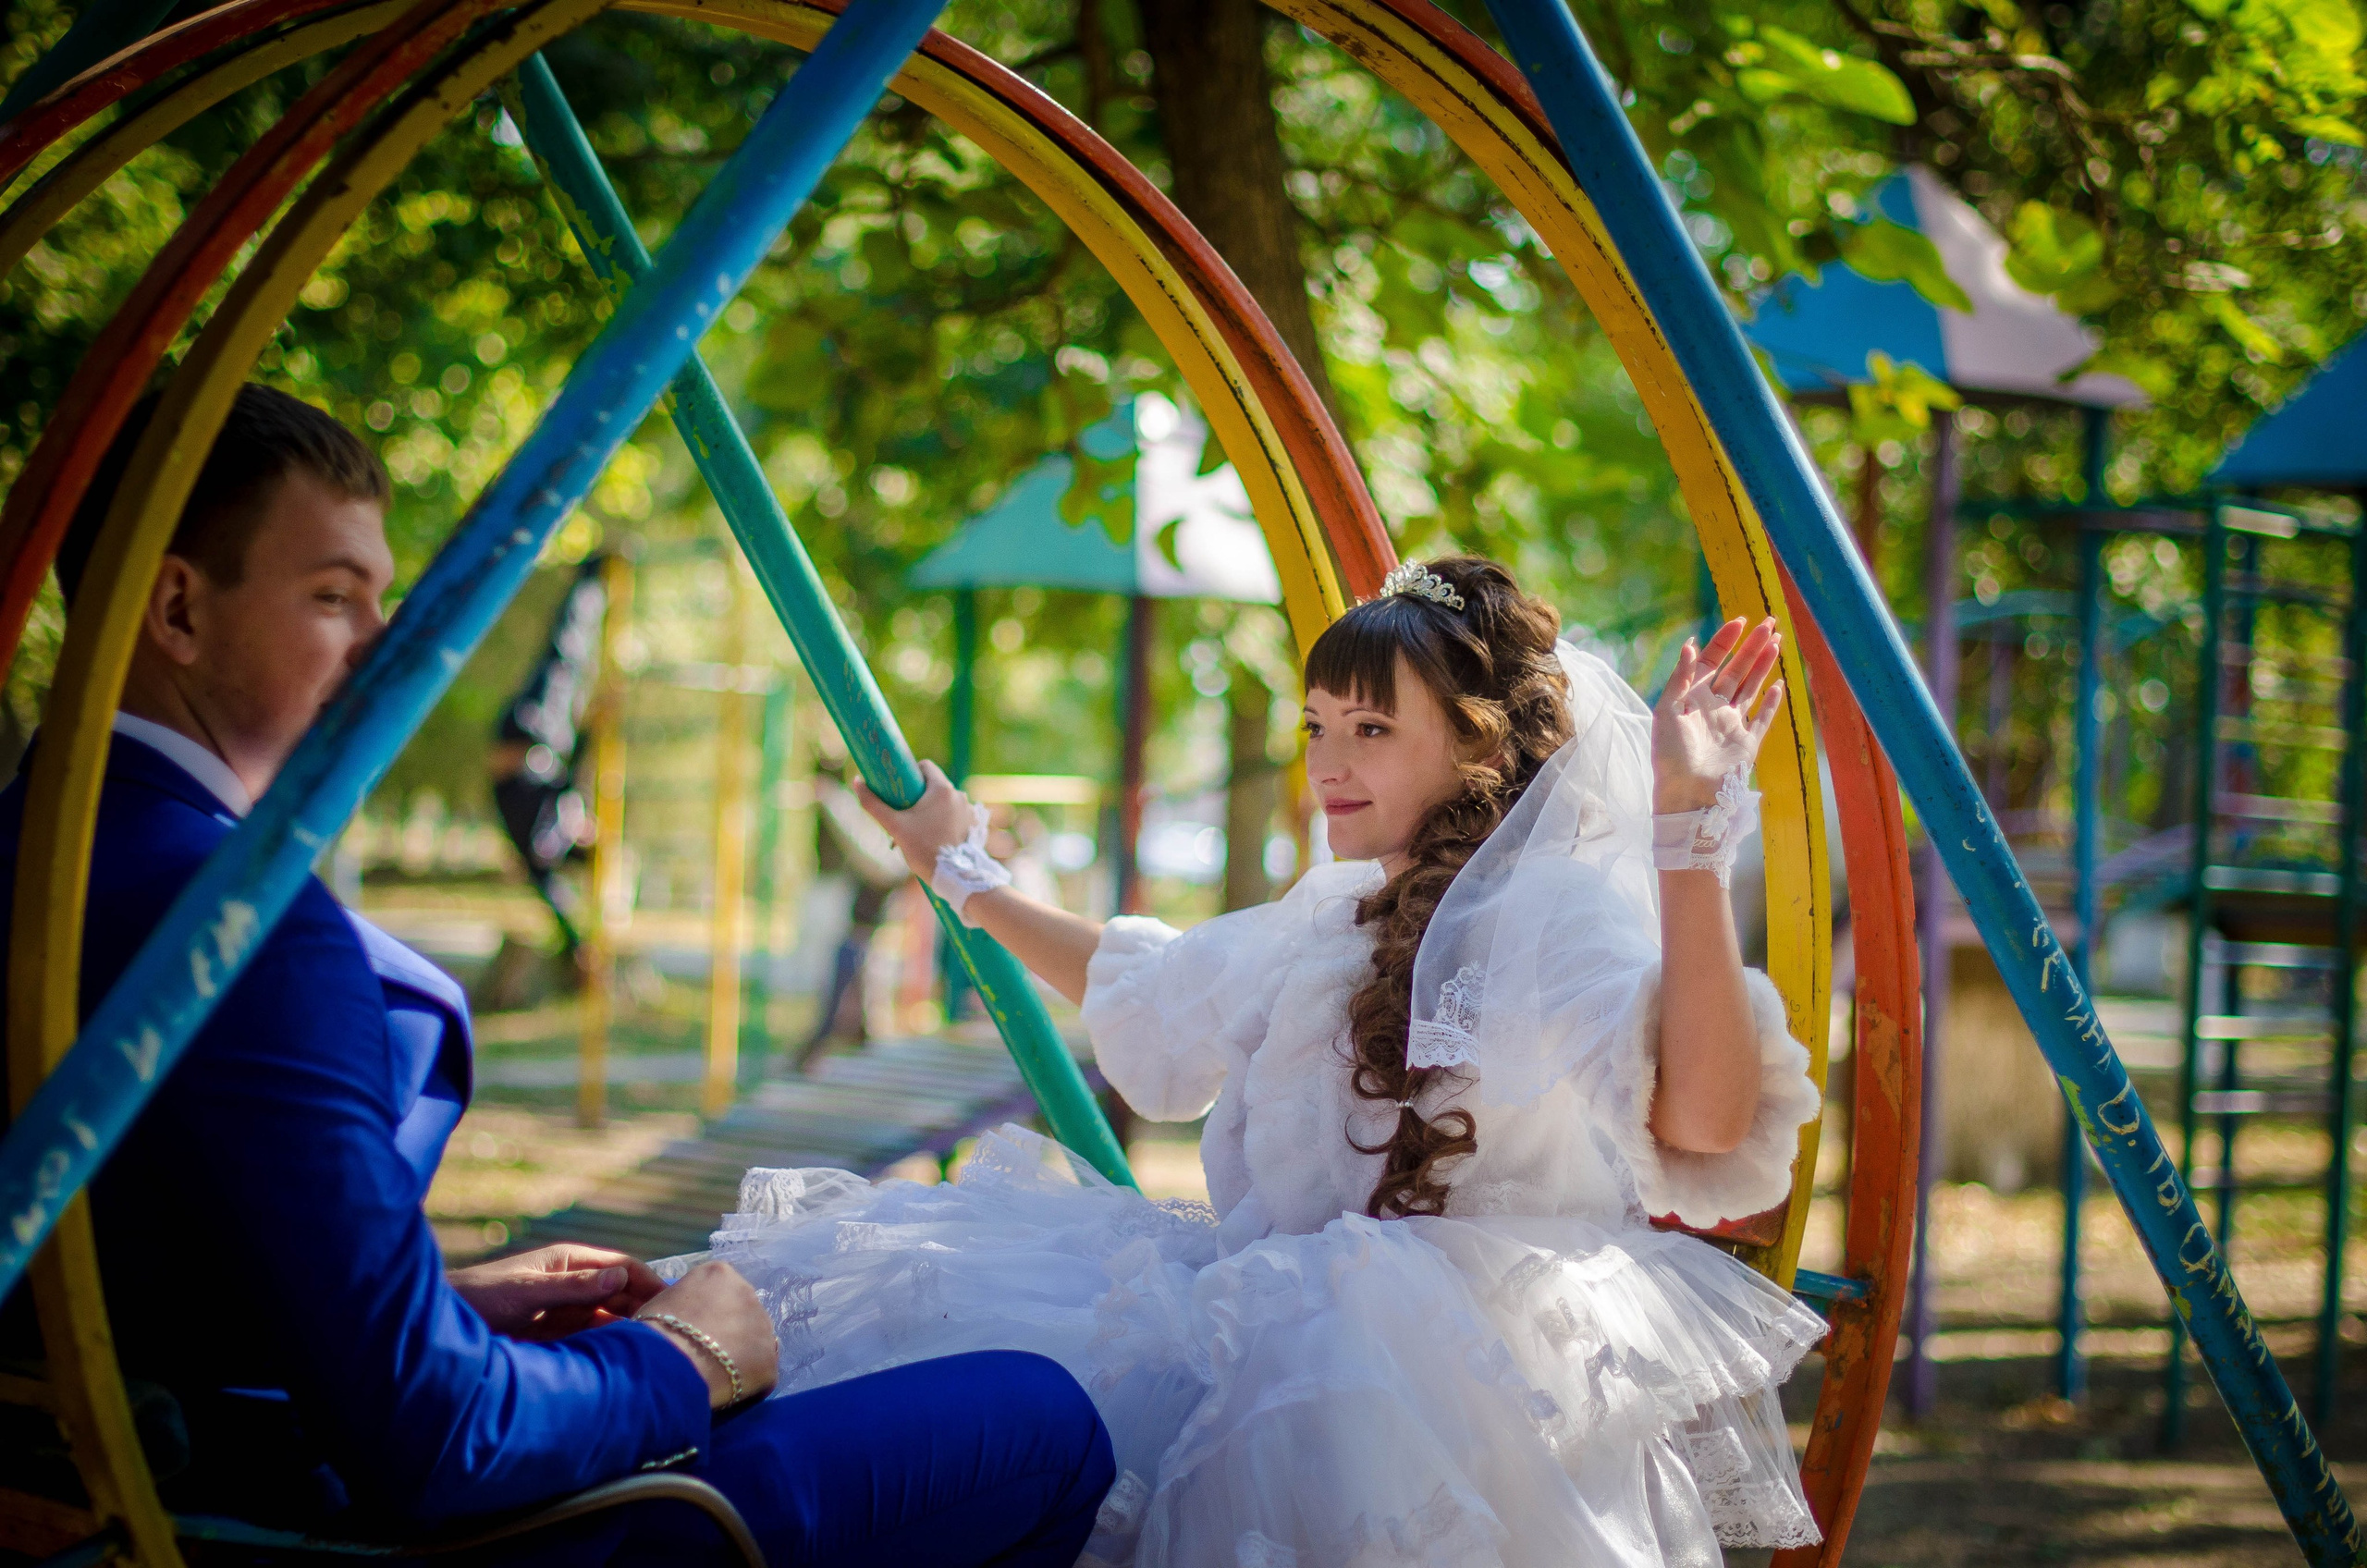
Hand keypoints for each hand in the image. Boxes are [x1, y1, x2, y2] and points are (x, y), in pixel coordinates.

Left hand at [447, 1244, 665, 1340]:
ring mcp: (564, 1310)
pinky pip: (590, 1339)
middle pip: (621, 1293)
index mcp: (570, 1262)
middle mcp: (572, 1284)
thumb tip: (622, 1276)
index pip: (623, 1266)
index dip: (650, 1281)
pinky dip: (608, 1346)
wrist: (439, 1327)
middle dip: (646, 1308)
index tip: (676, 1301)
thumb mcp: (528, 1291)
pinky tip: (623, 1360)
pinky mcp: (554, 1336)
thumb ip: (573, 1286)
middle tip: (673, 1331)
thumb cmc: (478, 1298)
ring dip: (629, 1330)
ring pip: (609, 1318)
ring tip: (656, 1349)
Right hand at [636, 1260, 778, 1408]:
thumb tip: (688, 1319)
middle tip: (706, 1354)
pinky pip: (761, 1374)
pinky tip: (727, 1391)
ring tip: (716, 1375)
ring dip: (742, 1356)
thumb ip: (684, 1304)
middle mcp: (749, 1292)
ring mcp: (764, 1326)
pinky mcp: (770, 1360)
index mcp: (719, 1273)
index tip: (694, 1332)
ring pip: (756, 1343)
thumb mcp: (662, 1303)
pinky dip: (747, 1385)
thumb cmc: (653, 1331)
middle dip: (730, 1332)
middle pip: (743, 1314)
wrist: (667, 1363)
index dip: (708, 1315)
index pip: (721, 1292)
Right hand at [852, 760, 976, 881]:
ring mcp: (969, 810)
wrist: (954, 877)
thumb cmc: (923, 849)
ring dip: (931, 809)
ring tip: (918, 830)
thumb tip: (857, 782)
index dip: (910, 773)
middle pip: (934, 785)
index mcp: (942, 789)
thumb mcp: (894, 826)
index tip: (899, 788)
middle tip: (905, 813)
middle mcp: (959, 795)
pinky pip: (954, 815)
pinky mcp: (973, 825)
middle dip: (918, 796)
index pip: (925, 766)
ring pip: (944, 801)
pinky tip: (934, 836)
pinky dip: (944, 820)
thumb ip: (873, 804)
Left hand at [1653, 617, 1783, 813]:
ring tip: (1776, 641)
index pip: (1711, 662)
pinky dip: (1771, 702)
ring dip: (1763, 665)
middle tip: (1769, 623)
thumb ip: (1680, 678)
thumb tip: (1690, 644)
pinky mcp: (1747, 743)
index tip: (1740, 622)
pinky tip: (1779, 684)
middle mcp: (1713, 708)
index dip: (1725, 641)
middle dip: (1752, 646)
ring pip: (1751, 687)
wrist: (1687, 795)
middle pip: (1736, 670)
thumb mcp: (1667, 711)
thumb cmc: (1670, 756)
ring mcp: (1732, 725)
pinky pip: (1762, 718)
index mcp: (1692, 698)